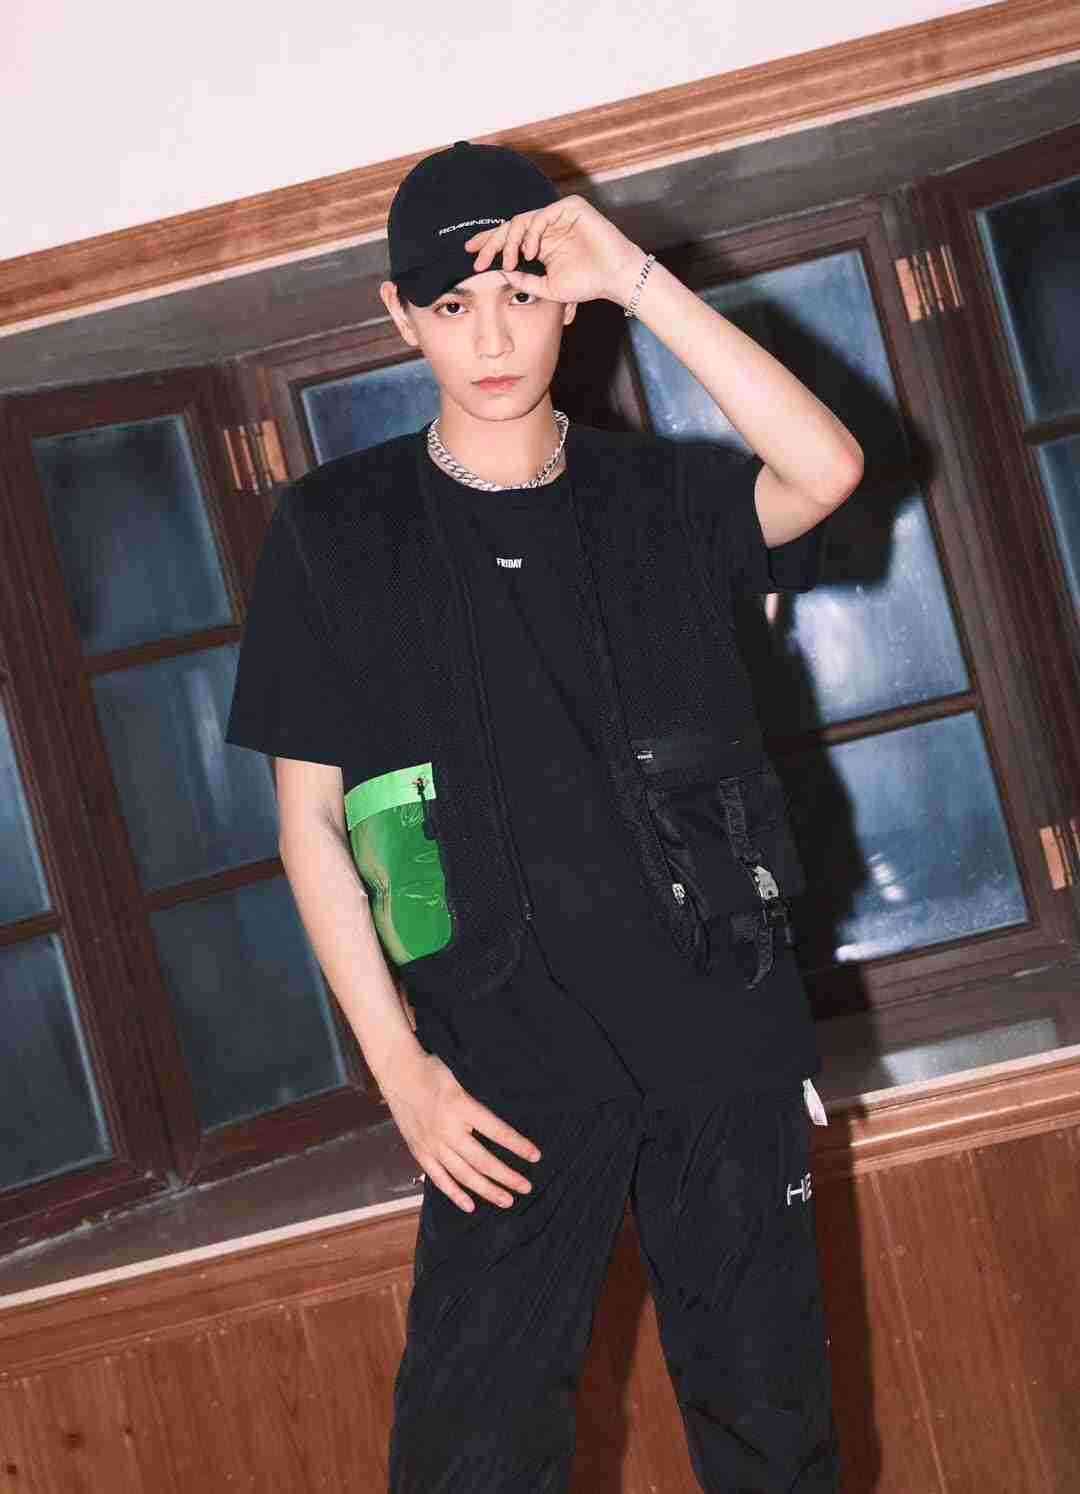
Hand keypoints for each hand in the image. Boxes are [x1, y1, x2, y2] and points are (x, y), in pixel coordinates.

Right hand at [380, 1049, 542, 1213]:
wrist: (398, 1072)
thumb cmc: (432, 1070)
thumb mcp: (461, 1078)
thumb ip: (478, 1103)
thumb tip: (504, 1124)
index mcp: (460, 1106)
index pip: (497, 1131)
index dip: (518, 1145)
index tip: (535, 1155)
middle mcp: (447, 1130)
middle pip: (483, 1160)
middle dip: (507, 1176)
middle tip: (527, 1187)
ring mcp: (432, 1144)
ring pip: (463, 1175)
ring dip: (487, 1190)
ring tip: (507, 1200)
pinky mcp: (419, 1152)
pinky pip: (439, 1178)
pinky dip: (455, 1193)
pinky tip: (470, 1205)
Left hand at [463, 193, 647, 308]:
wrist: (615, 278)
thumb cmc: (587, 284)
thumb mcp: (547, 288)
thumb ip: (524, 280)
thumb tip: (500, 274)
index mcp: (542, 242)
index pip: (510, 239)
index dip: (489, 245)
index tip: (471, 256)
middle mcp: (548, 226)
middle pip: (511, 226)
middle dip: (491, 242)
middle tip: (478, 258)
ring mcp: (559, 215)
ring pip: (523, 220)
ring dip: (511, 242)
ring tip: (512, 261)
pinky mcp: (571, 207)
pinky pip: (542, 215)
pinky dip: (532, 233)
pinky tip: (530, 252)